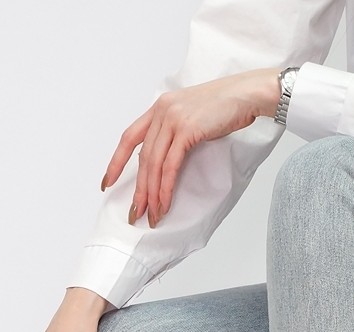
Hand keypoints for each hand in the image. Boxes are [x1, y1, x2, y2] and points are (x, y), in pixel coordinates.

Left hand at [102, 68, 281, 227]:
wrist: (246, 94)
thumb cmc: (224, 106)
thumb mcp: (191, 115)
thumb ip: (174, 132)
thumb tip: (164, 160)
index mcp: (159, 107)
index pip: (129, 137)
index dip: (116, 162)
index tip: (107, 182)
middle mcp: (161, 111)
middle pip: (142, 158)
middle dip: (138, 189)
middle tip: (134, 212)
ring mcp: (173, 119)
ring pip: (154, 165)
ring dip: (151, 194)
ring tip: (151, 215)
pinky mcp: (186, 130)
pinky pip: (170, 167)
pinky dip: (166, 188)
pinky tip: (165, 204)